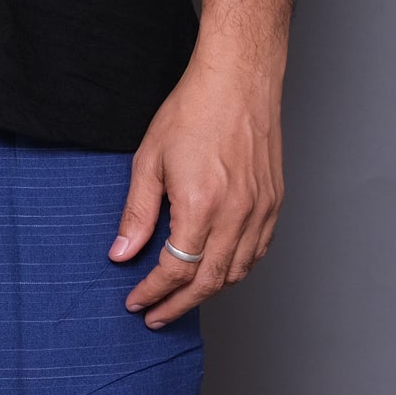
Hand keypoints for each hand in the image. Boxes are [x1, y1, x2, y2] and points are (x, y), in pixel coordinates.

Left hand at [107, 50, 284, 328]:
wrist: (239, 79)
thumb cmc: (194, 111)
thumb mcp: (149, 161)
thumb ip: (136, 214)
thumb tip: (122, 253)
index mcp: (201, 206)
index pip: (176, 270)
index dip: (153, 291)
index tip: (136, 301)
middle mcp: (236, 214)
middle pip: (207, 282)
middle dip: (178, 305)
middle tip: (155, 316)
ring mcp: (260, 209)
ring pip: (235, 272)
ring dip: (206, 292)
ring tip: (181, 298)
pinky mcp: (273, 202)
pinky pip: (257, 252)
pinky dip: (235, 271)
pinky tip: (216, 272)